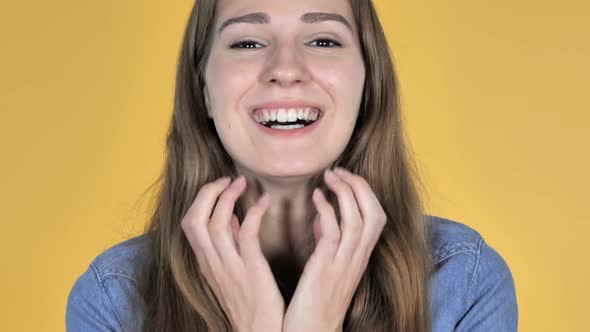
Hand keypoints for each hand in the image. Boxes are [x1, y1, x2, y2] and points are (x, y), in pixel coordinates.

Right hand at [181, 176, 283, 331]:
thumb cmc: (251, 302)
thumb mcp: (233, 272)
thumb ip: (231, 245)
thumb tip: (233, 219)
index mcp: (206, 262)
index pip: (190, 222)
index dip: (203, 199)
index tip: (221, 186)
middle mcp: (212, 263)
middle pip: (194, 219)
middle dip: (208, 193)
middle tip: (229, 179)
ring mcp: (229, 267)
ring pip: (214, 224)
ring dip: (228, 197)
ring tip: (243, 184)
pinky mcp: (250, 270)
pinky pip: (246, 233)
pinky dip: (254, 212)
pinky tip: (265, 201)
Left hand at [282, 168, 386, 331]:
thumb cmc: (316, 300)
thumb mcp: (326, 266)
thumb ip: (328, 241)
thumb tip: (323, 218)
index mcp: (359, 256)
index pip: (376, 216)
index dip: (364, 192)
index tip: (344, 177)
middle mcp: (358, 258)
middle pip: (375, 213)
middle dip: (360, 186)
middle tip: (339, 171)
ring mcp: (344, 263)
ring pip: (359, 219)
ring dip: (346, 192)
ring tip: (329, 177)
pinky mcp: (326, 268)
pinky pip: (334, 232)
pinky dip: (327, 210)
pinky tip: (316, 197)